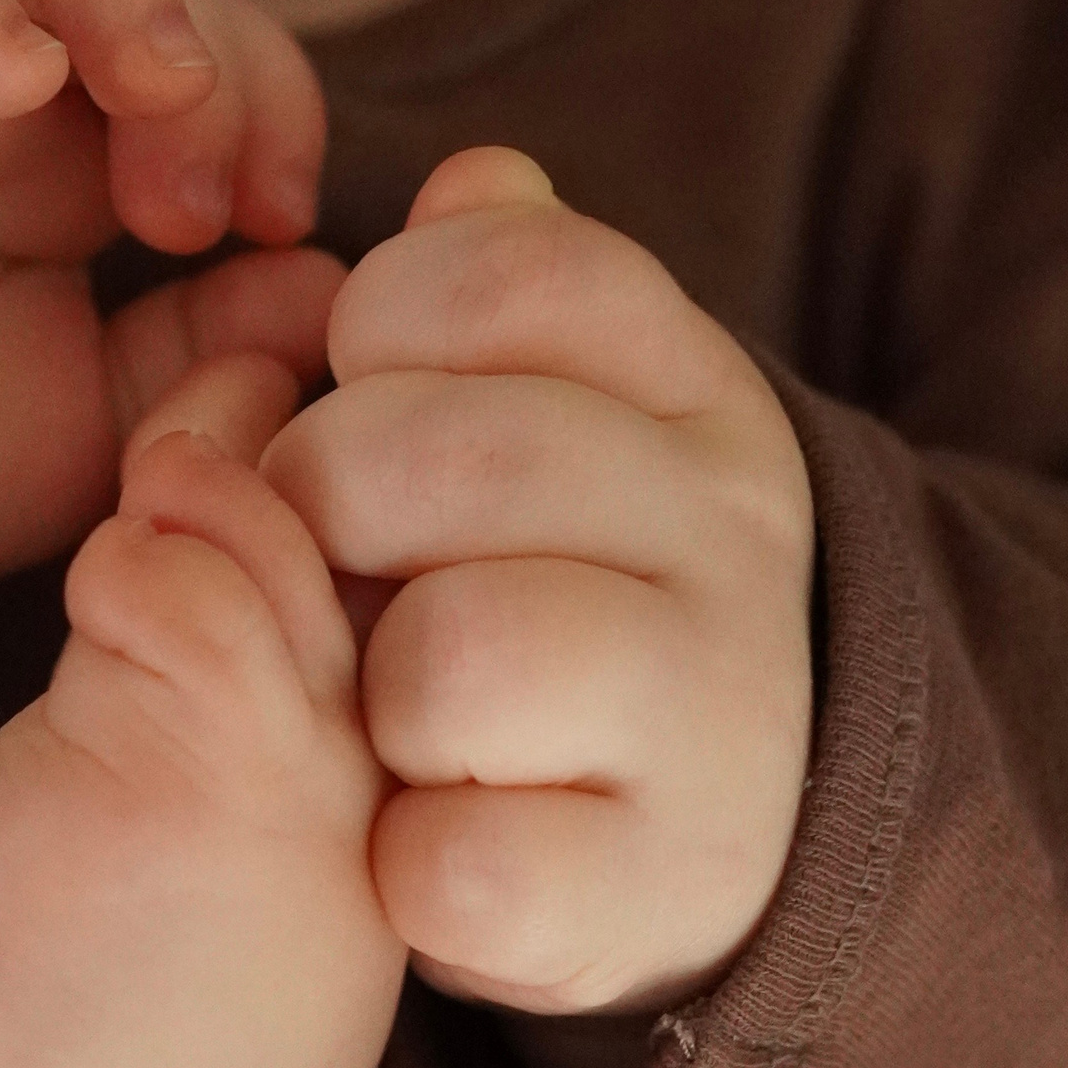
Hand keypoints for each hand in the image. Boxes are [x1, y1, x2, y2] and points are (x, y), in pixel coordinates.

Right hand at [0, 0, 337, 661]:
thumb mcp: (98, 420)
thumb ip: (212, 344)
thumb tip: (332, 278)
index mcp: (44, 136)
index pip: (189, 20)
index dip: (273, 89)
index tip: (284, 224)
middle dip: (205, 37)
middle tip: (215, 200)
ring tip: (157, 97)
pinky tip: (25, 75)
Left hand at [263, 148, 815, 1015]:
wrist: (683, 840)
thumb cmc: (564, 593)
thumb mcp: (560, 421)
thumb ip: (506, 294)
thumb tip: (473, 179)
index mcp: (698, 394)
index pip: (501, 272)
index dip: (379, 330)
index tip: (375, 396)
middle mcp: (739, 533)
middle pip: (435, 454)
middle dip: (328, 512)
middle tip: (348, 573)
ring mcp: (720, 718)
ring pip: (449, 658)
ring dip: (378, 699)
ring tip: (410, 719)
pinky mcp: (661, 888)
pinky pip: (453, 863)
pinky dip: (406, 864)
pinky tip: (437, 839)